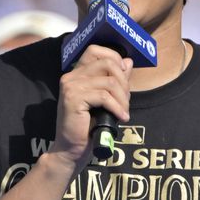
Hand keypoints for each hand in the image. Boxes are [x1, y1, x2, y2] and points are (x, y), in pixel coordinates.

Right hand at [54, 45, 130, 169]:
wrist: (71, 149)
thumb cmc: (88, 126)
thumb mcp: (105, 100)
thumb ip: (115, 80)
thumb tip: (128, 62)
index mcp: (76, 74)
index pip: (95, 50)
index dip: (114, 57)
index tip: (124, 74)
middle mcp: (71, 76)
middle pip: (107, 63)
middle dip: (123, 82)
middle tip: (126, 100)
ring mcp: (71, 86)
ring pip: (109, 82)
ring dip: (123, 98)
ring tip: (124, 112)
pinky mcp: (73, 99)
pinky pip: (104, 96)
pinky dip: (117, 107)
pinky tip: (122, 117)